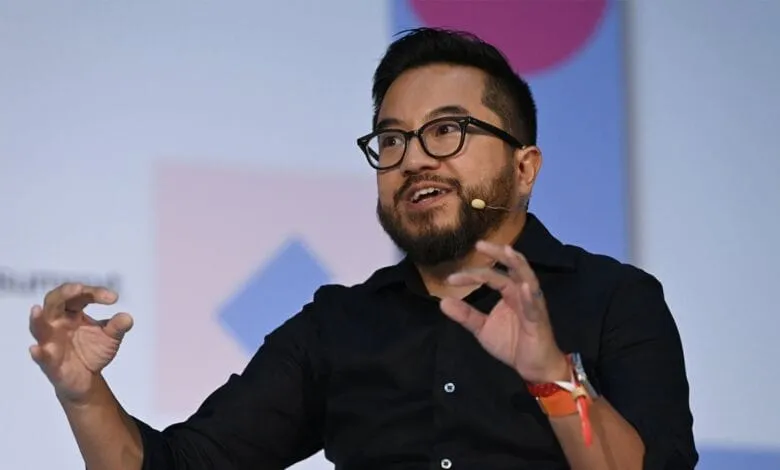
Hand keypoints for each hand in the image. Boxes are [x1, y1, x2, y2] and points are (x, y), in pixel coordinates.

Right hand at [28, 283, 133, 402]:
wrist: (87, 378)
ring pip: (39, 327)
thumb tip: (127, 318)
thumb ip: (118, 326)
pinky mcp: (49, 362)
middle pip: (54, 302)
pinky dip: (38, 353)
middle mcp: (57, 323)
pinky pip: (41, 356)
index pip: (79, 296)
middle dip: (64, 293)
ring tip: (36, 309)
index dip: (95, 292)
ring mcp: (50, 342)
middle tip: (78, 288)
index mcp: (71, 313)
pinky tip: (36, 349)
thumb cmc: (94, 350)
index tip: (114, 298)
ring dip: (37, 319)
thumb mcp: (111, 337)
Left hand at [440, 240, 569, 383]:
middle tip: (479, 244)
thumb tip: (442, 301)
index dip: (471, 275)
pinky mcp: (538, 320)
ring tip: (507, 251)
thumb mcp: (482, 328)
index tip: (450, 279)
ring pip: (527, 279)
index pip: (491, 276)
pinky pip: (534, 305)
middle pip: (511, 267)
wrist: (533, 367)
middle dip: (497, 255)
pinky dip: (528, 295)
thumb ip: (465, 314)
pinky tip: (523, 286)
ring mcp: (532, 305)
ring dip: (517, 264)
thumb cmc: (512, 344)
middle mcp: (521, 293)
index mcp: (509, 292)